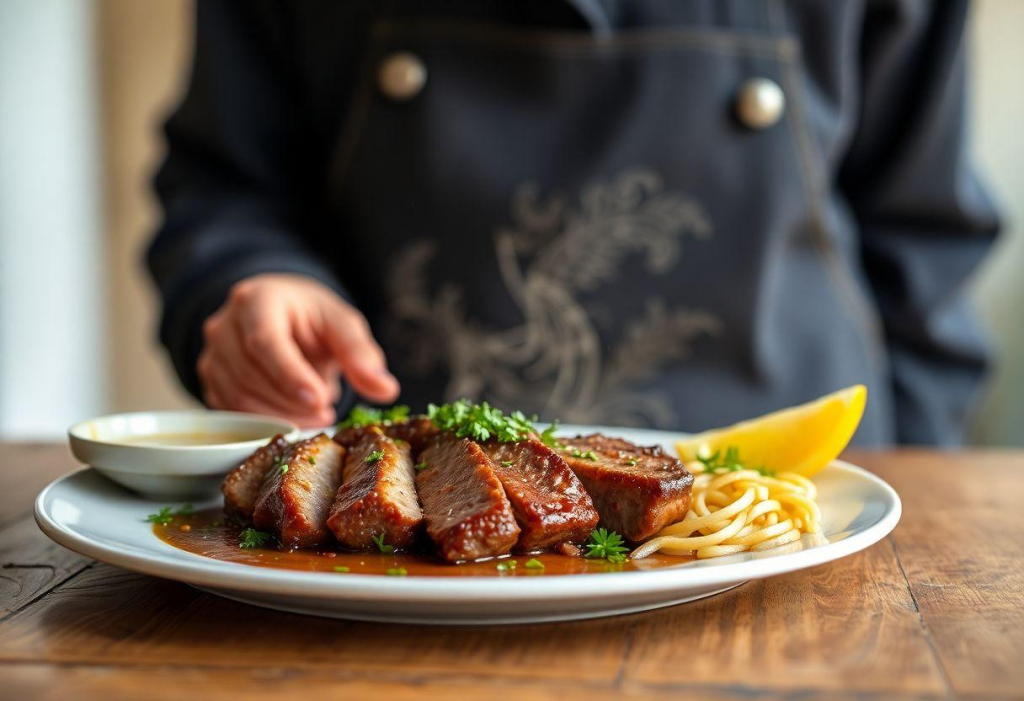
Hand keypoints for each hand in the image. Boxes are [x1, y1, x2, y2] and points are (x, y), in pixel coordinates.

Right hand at [197, 273, 399, 427]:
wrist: (280, 315)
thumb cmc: (311, 318)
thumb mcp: (341, 325)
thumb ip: (361, 354)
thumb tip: (386, 390)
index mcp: (256, 300)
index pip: (265, 340)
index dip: (290, 375)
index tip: (319, 400)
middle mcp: (225, 324)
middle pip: (251, 373)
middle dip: (292, 401)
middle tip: (327, 412)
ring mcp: (212, 353)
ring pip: (239, 396)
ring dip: (280, 415)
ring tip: (317, 415)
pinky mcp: (210, 380)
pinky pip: (232, 411)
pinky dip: (264, 422)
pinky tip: (294, 418)